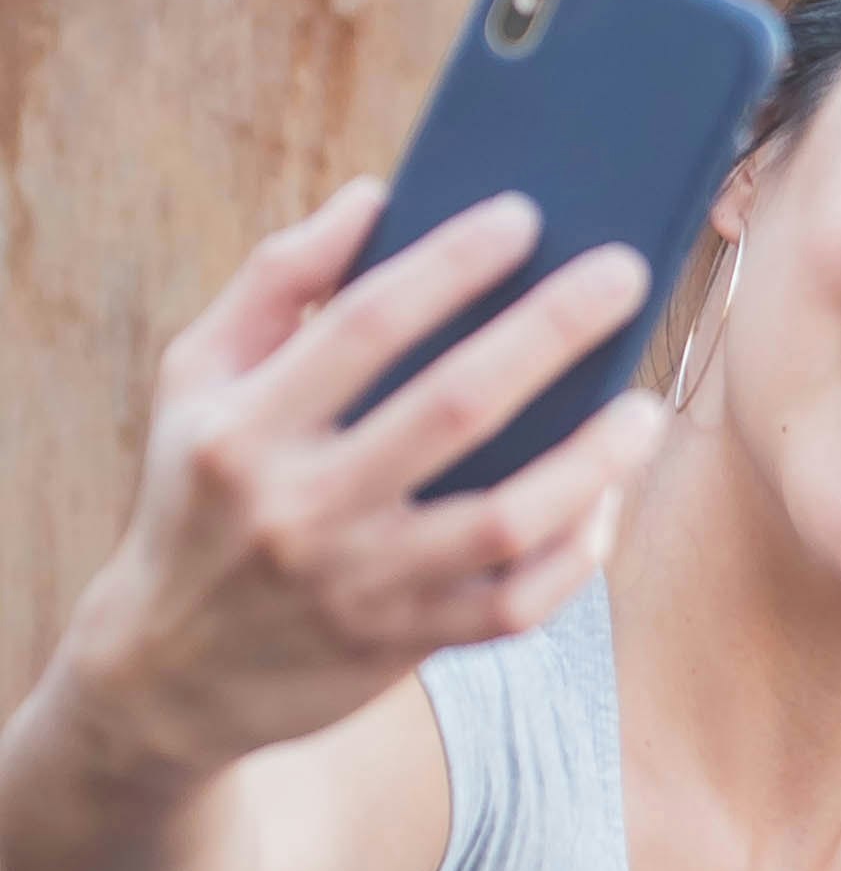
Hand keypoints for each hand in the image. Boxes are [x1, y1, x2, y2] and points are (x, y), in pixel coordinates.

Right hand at [60, 180, 665, 782]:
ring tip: (644, 409)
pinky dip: (574, 552)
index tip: (525, 216)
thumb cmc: (199, 493)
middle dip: (550, 331)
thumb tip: (375, 198)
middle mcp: (301, 507)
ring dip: (591, 460)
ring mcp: (358, 584)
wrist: (166, 672)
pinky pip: (516, 603)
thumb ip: (275, 283)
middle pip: (455, 406)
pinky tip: (607, 499)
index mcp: (244, 427)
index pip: (365, 323)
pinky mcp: (404, 645)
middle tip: (623, 275)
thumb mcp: (197, 382)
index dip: (452, 263)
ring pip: (505, 520)